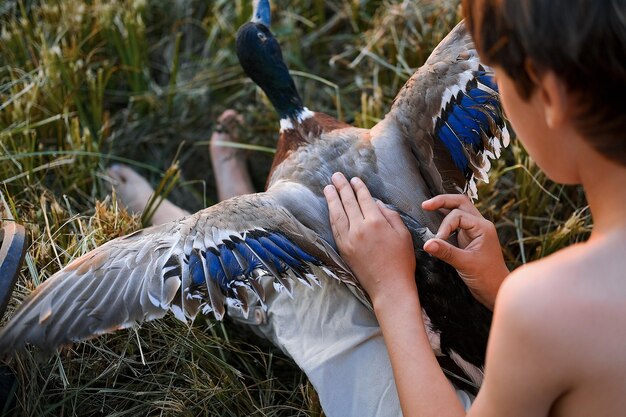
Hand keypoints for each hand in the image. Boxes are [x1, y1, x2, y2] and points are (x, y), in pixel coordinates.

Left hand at [323, 173, 416, 305]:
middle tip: (336, 176)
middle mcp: (360, 228)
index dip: (358, 188)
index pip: (364, 199)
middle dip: (341, 187)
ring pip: (337, 214)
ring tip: (328, 188)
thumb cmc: (401, 261)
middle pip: (348, 202)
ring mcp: (349, 239)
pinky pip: (335, 228)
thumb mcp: (403, 235)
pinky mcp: (343, 249)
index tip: (354, 179)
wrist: (389, 287)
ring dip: (332, 199)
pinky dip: (332, 216)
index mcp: (376, 222)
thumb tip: (377, 203)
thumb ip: (390, 216)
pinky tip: (330, 209)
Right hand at [421, 194, 508, 308]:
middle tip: (425, 205)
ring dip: (444, 208)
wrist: (496, 290)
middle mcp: (480, 225)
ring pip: (459, 210)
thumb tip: (426, 244)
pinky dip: (445, 219)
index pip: (458, 216)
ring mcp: (475, 231)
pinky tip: (435, 220)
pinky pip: (457, 222)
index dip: (444, 226)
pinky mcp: (469, 238)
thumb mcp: (465, 264)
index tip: (437, 241)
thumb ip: (446, 252)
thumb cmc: (487, 278)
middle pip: (460, 202)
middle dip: (442, 201)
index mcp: (483, 227)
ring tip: (427, 208)